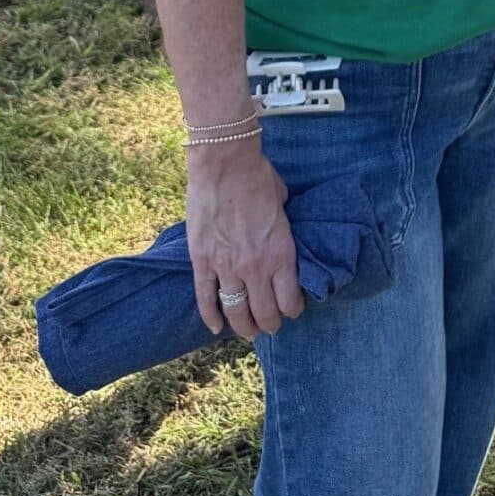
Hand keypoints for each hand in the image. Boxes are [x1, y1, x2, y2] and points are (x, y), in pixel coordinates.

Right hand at [186, 143, 304, 340]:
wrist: (225, 163)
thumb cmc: (258, 177)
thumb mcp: (283, 205)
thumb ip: (281, 227)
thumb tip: (279, 232)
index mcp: (281, 254)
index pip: (289, 301)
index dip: (292, 311)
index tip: (291, 311)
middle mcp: (256, 267)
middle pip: (264, 313)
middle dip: (270, 324)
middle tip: (270, 327)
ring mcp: (227, 267)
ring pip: (236, 312)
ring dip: (243, 327)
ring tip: (248, 332)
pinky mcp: (202, 260)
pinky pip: (206, 298)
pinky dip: (210, 316)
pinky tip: (215, 327)